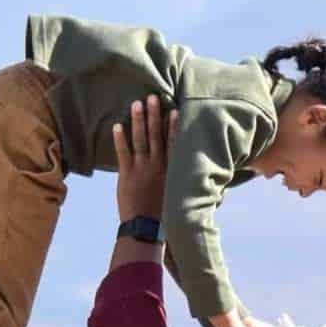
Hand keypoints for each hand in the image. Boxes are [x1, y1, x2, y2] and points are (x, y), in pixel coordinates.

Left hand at [113, 95, 177, 222]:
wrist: (146, 229)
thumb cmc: (165, 216)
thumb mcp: (179, 198)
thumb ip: (185, 184)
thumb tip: (208, 186)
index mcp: (171, 170)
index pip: (174, 143)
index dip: (173, 126)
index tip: (173, 110)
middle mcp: (157, 166)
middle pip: (155, 135)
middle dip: (154, 115)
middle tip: (153, 96)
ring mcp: (141, 169)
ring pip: (139, 140)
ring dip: (138, 121)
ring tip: (136, 103)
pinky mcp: (126, 175)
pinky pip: (122, 153)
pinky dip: (119, 139)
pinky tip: (117, 125)